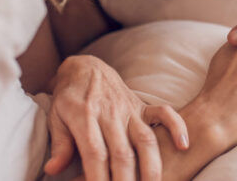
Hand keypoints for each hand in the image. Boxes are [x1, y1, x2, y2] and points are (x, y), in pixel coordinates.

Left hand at [43, 55, 188, 180]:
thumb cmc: (69, 98)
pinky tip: (184, 145)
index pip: (94, 153)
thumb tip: (52, 170)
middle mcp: (110, 113)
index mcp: (84, 117)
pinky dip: (176, 126)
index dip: (98, 177)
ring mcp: (129, 109)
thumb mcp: (56, 118)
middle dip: (126, 180)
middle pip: (122, 152)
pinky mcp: (142, 105)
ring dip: (151, 165)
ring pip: (145, 139)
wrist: (85, 68)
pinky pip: (163, 113)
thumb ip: (60, 144)